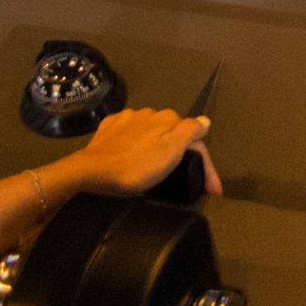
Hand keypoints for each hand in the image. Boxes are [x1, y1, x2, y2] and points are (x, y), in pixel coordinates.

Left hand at [49, 106, 215, 200]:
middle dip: (182, 152)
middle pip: (173, 133)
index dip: (207, 166)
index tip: (212, 191)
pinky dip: (138, 142)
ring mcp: (128, 118)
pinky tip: (134, 153)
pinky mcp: (110, 127)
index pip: (195, 138)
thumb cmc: (135, 166)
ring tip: (158, 166)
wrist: (92, 170)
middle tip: (186, 178)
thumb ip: (189, 132)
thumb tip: (205, 120)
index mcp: (167, 119)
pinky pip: (131, 132)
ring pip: (151, 131)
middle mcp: (149, 113)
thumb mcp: (169, 153)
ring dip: (158, 145)